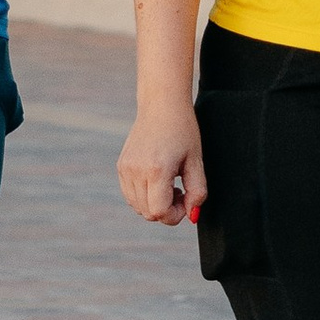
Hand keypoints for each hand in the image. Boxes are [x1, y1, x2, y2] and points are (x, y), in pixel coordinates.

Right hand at [117, 102, 206, 226]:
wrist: (161, 105)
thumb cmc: (183, 130)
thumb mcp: (196, 161)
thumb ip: (197, 192)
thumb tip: (192, 215)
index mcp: (157, 170)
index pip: (159, 212)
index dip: (175, 215)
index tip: (185, 199)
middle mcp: (136, 171)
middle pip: (148, 213)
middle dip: (166, 210)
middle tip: (180, 191)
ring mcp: (125, 169)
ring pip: (137, 207)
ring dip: (154, 204)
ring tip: (168, 184)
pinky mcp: (121, 166)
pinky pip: (130, 195)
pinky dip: (144, 196)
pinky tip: (156, 180)